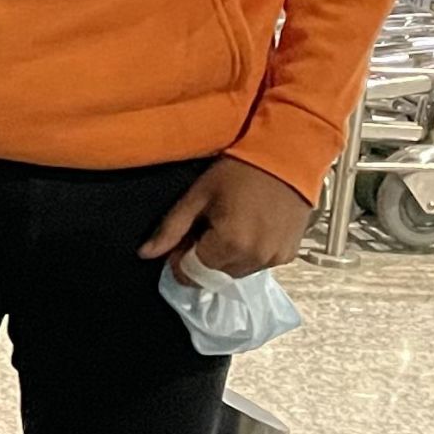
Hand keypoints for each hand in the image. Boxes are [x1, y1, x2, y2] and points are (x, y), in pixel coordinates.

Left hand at [140, 155, 311, 282]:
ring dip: (224, 259)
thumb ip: (171, 228)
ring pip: (236, 273)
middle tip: (201, 230)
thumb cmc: (237, 171)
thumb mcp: (198, 195)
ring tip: (224, 227)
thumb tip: (145, 254)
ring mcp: (274, 259)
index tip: (179, 244)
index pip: (193, 273)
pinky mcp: (288, 256)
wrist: (286, 158)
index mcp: (229, 244)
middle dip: (202, 259)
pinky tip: (246, 230)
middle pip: (215, 276)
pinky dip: (246, 255)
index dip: (180, 262)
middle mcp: (254, 258)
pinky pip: (258, 265)